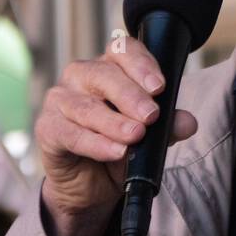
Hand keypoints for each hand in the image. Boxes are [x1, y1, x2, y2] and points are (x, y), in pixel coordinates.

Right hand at [36, 36, 197, 235]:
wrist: (91, 185)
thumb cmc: (120, 147)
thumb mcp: (150, 138)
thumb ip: (167, 127)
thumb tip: (188, 122)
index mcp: (110, 68)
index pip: (123, 50)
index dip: (141, 64)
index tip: (159, 87)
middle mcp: (82, 76)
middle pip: (103, 74)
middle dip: (130, 95)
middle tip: (151, 115)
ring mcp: (60, 100)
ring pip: (85, 106)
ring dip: (114, 122)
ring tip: (136, 135)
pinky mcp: (47, 128)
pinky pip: (69, 132)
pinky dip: (94, 143)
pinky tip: (115, 151)